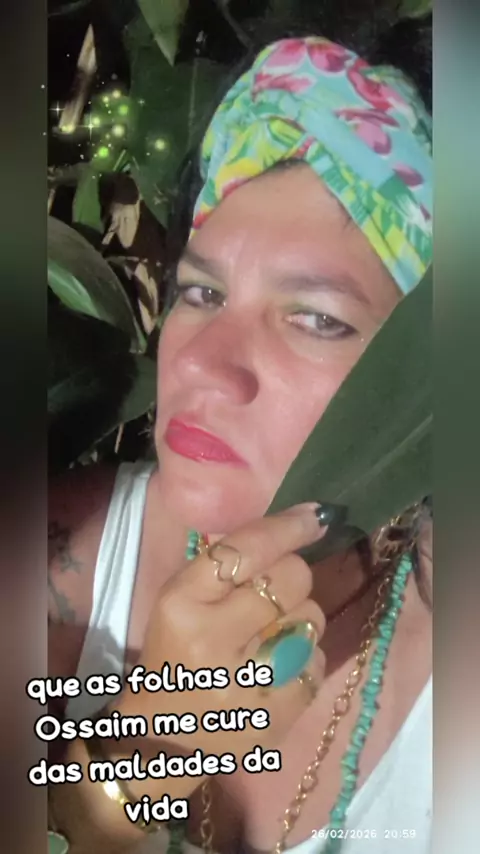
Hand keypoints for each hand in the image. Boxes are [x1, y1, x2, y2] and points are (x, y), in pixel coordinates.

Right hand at [117, 503, 328, 763]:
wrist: (163, 738)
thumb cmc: (174, 651)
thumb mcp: (181, 598)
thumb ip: (229, 562)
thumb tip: (298, 521)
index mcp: (181, 603)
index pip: (246, 550)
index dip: (288, 528)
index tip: (316, 516)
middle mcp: (211, 642)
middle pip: (291, 579)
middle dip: (292, 577)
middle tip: (273, 594)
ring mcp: (246, 685)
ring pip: (311, 619)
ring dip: (299, 620)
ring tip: (270, 637)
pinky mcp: (275, 718)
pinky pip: (318, 662)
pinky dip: (305, 660)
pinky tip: (277, 671)